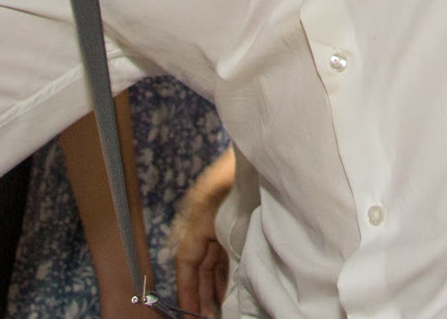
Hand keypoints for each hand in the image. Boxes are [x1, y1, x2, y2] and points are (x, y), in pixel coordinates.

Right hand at [173, 150, 235, 315]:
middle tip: (203, 318)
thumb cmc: (244, 174)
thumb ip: (223, 245)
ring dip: (211, 284)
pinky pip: (221, 250)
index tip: (188, 313)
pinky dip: (222, 269)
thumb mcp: (231, 211)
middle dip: (198, 292)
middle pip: (197, 264)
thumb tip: (220, 280)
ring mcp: (217, 218)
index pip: (187, 262)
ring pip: (209, 259)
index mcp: (199, 218)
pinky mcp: (232, 217)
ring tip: (215, 309)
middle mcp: (204, 220)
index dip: (186, 289)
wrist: (260, 145)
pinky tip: (228, 286)